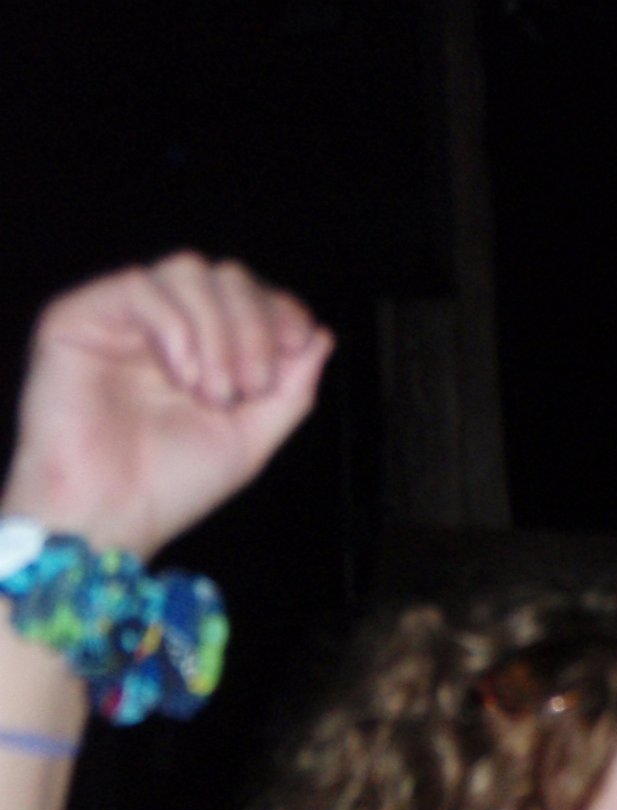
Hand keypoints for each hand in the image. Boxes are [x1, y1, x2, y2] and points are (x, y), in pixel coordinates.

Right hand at [0, 253, 332, 559]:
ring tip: (214, 392)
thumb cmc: (171, 484)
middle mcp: (164, 327)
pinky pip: (140, 286)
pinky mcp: (77, 317)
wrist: (106, 515)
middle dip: (255, 325)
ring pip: (188, 271)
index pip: (251, 296)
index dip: (281, 310)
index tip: (297, 345)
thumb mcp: (252, 437)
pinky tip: (181, 377)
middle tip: (249, 387)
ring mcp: (121, 319)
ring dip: (218, 330)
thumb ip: (291, 389)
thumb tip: (322, 336)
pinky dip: (177, 328)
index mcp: (203, 349)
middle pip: (226, 276)